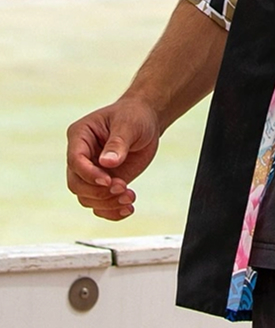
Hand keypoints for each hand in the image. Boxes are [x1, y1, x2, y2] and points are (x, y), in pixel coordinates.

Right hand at [66, 97, 161, 220]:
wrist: (146, 121)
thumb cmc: (134, 116)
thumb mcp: (129, 124)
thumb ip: (118, 143)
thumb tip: (107, 163)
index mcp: (80, 136)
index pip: (75, 161)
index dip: (89, 174)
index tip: (109, 181)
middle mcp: (80, 156)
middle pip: (76, 184)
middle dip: (98, 192)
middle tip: (123, 188)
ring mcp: (90, 172)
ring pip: (86, 198)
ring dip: (107, 203)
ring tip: (130, 198)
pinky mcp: (103, 184)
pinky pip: (99, 205)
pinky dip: (111, 211)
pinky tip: (128, 209)